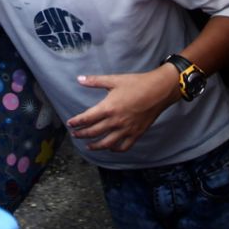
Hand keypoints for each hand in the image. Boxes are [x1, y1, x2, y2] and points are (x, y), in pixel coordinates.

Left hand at [67, 65, 181, 151]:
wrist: (159, 90)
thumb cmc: (137, 83)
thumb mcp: (114, 80)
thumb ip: (95, 81)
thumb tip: (79, 79)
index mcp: (108, 108)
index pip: (86, 119)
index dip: (76, 122)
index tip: (70, 124)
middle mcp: (115, 121)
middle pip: (93, 132)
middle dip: (82, 134)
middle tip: (75, 134)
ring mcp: (126, 130)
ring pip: (106, 143)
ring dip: (95, 146)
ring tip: (88, 146)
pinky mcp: (136, 134)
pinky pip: (124, 147)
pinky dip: (115, 150)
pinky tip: (110, 148)